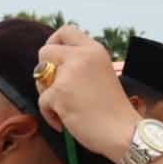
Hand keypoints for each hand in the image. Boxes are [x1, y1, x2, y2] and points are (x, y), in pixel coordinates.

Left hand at [35, 27, 143, 157]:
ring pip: (39, 76)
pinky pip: (42, 101)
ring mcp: (70, 73)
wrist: (122, 132)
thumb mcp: (102, 74)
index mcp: (94, 50)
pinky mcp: (60, 93)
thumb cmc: (113, 111)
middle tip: (55, 89)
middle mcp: (82, 56)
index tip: (54, 59)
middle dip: (44, 71)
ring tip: (65, 108)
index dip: (54, 42)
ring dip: (46, 94)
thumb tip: (52, 65)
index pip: (66, 31)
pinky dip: (50, 115)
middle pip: (45, 52)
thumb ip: (81, 65)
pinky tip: (64, 123)